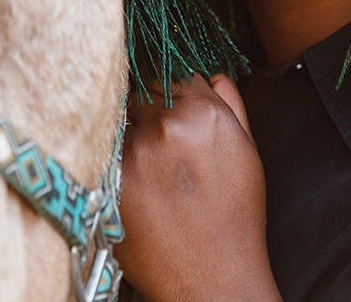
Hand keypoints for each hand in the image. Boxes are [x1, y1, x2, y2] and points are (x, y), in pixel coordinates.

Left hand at [115, 74, 280, 301]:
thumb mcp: (245, 154)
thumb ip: (230, 104)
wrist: (213, 278)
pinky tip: (138, 188)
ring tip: (150, 171)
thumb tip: (212, 74)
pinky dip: (115, 164)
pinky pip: (105, 153)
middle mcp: (167, 125)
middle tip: (158, 144)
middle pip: (140, 92)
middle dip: (147, 111)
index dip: (169, 91)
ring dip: (129, 136)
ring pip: (120, 121)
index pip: (171, 73)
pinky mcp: (111, 178)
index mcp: (203, 113)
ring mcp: (135, 152)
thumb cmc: (234, 218)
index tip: (168, 107)